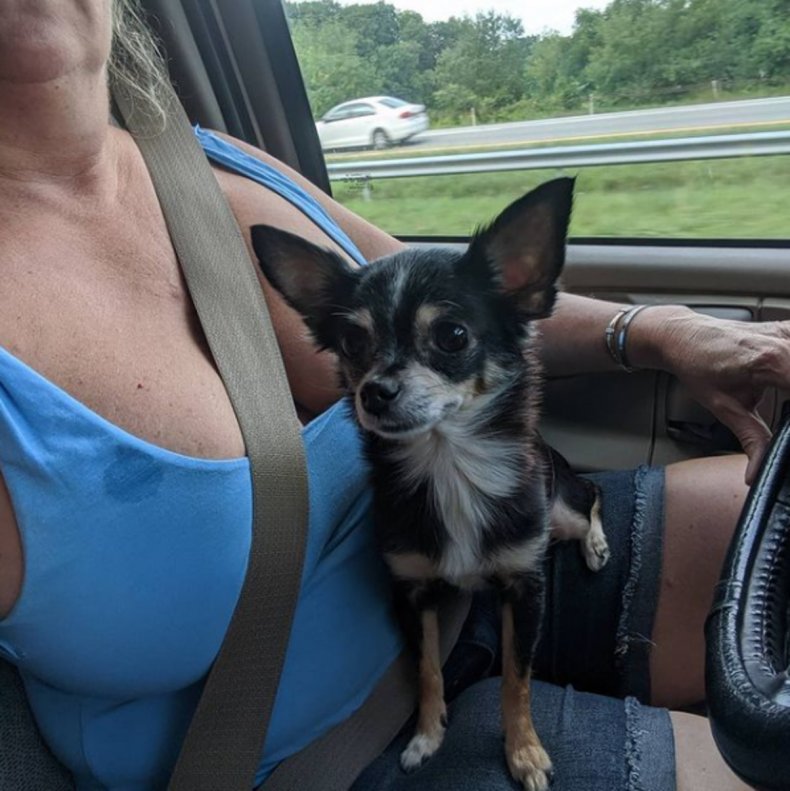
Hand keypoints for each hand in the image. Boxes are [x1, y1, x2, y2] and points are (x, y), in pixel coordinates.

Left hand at [632, 307, 789, 483]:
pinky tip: (785, 383)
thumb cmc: (697, 366)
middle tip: (784, 416)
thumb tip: (759, 471)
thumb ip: (751, 439)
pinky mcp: (787, 328)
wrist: (682, 337)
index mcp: (770, 361)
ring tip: (782, 399)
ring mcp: (787, 330)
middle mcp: (783, 340)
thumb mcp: (724, 408)